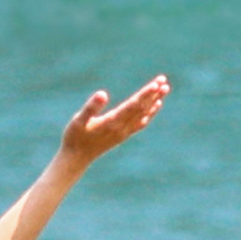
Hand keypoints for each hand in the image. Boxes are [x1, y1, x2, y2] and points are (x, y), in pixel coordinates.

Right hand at [54, 77, 172, 171]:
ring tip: (165, 88)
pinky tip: (157, 105)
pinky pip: (141, 123)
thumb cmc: (75, 137)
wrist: (76, 159)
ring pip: (144, 114)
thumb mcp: (78, 120)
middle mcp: (121, 128)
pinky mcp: (123, 135)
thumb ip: (90, 107)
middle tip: (163, 80)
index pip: (133, 106)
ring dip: (155, 101)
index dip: (145, 94)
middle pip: (141, 108)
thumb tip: (102, 94)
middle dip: (153, 93)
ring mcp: (124, 133)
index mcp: (112, 122)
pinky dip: (150, 113)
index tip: (156, 84)